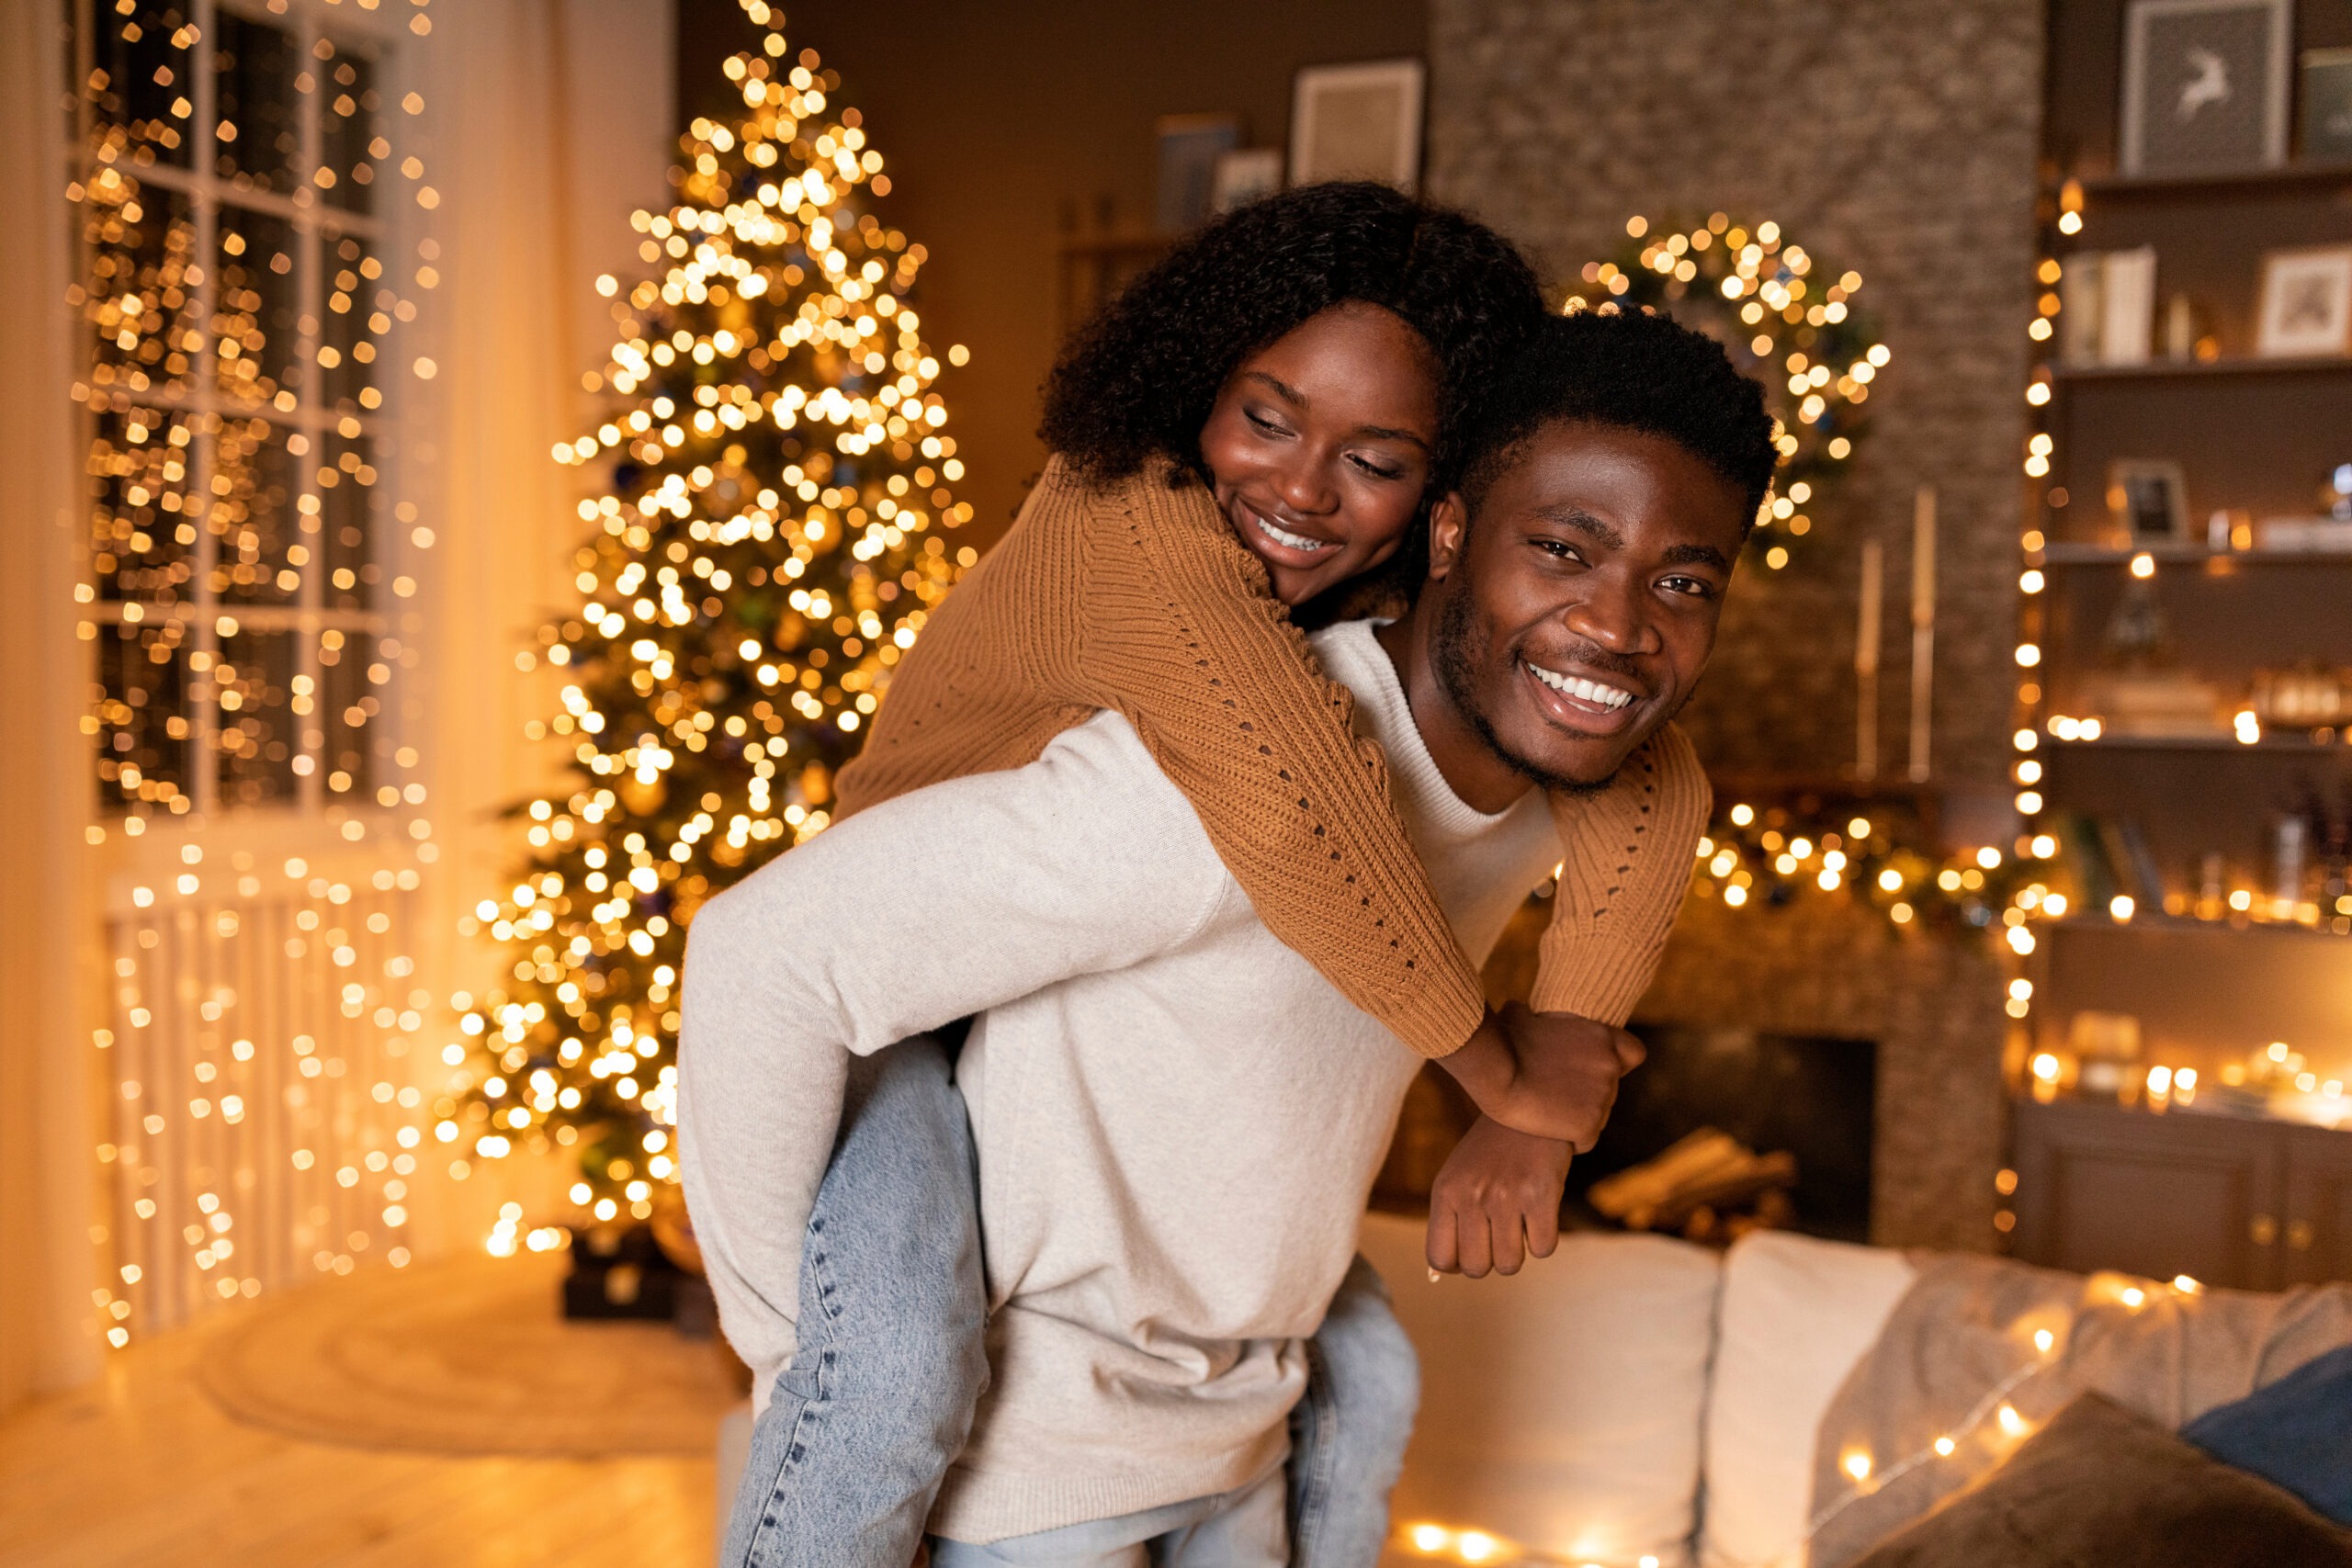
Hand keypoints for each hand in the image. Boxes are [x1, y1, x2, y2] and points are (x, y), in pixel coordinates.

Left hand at [1426, 1114, 1572, 1276]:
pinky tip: (1540, 1214)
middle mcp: (1471, 1196)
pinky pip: (1542, 1249)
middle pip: (1476, 1269)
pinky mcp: (1541, 1196)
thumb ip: (1447, 1222)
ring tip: (1520, 1222)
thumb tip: (1438, 1276)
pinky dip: (1544, 1240)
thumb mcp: (1458, 1178)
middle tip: (1499, 1235)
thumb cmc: (1491, 1154)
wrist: (1532, 1109)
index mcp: (1446, 1192)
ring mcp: (1506, 1196)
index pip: (1439, 1258)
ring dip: (1518, 1252)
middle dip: (1491, 1261)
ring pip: (1510, 1265)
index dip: (1457, 1265)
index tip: (1471, 1251)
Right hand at [1434, 1003, 1643, 1148]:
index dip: (1617, 1064)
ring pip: (1598, 1117)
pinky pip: (1586, 1140)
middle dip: (1587, 1094)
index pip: (1634, 1053)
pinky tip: (1546, 1132)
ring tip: (1546, 1114)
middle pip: (1610, 1091)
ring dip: (1577, 1117)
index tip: (1594, 1070)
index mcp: (1602, 1037)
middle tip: (1556, 1095)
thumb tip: (1523, 1009)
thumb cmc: (1502, 1043)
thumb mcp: (1519, 1017)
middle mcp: (1610, 1066)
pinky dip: (1570, 1140)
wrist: (1496, 1074)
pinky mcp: (1589, 1125)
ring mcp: (1602, 1097)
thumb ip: (1533, 1015)